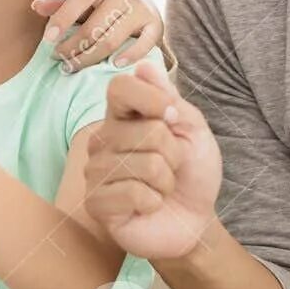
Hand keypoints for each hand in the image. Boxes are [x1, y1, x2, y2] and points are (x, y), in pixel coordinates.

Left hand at [32, 0, 163, 70]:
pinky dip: (129, 56)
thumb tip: (37, 6)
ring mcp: (143, 6)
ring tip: (72, 66)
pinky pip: (144, 44)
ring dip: (90, 57)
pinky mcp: (156, 23)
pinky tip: (113, 65)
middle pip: (95, 24)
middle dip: (73, 45)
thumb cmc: (98, 1)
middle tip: (58, 59)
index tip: (48, 39)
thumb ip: (59, 2)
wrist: (135, 1)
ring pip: (113, 39)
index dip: (63, 17)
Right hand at [84, 59, 221, 258]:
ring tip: (160, 188)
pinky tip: (148, 206)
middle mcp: (102, 139)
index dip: (152, 99)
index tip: (173, 118)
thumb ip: (170, 99)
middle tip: (171, 168)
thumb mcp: (192, 131)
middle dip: (175, 153)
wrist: (194, 222)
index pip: (120, 87)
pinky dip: (154, 201)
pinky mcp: (96, 203)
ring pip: (146, 164)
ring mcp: (95, 171)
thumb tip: (144, 66)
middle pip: (148, 130)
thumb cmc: (191, 174)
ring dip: (166, 180)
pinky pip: (134, 193)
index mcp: (121, 116)